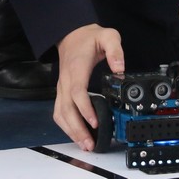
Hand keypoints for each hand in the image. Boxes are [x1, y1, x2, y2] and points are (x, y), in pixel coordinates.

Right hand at [53, 23, 123, 151]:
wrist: (72, 34)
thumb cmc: (89, 37)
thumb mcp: (108, 36)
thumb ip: (115, 50)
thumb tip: (120, 68)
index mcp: (77, 68)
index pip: (77, 92)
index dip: (85, 109)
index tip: (95, 122)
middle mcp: (66, 80)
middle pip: (66, 108)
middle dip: (77, 128)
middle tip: (90, 143)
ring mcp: (62, 87)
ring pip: (60, 113)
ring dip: (70, 130)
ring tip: (84, 144)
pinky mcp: (62, 91)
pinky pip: (59, 111)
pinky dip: (65, 125)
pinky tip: (75, 133)